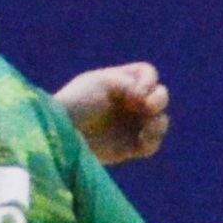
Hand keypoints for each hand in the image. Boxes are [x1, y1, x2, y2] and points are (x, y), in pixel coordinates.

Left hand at [56, 63, 171, 165]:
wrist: (61, 133)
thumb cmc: (76, 102)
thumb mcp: (101, 82)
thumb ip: (127, 83)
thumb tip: (145, 100)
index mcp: (121, 82)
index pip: (147, 74)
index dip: (148, 81)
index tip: (136, 92)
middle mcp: (129, 102)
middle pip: (160, 95)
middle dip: (159, 99)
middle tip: (146, 107)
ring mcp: (131, 124)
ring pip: (160, 121)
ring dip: (159, 122)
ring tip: (147, 127)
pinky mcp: (129, 147)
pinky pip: (152, 144)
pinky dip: (152, 141)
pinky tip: (142, 140)